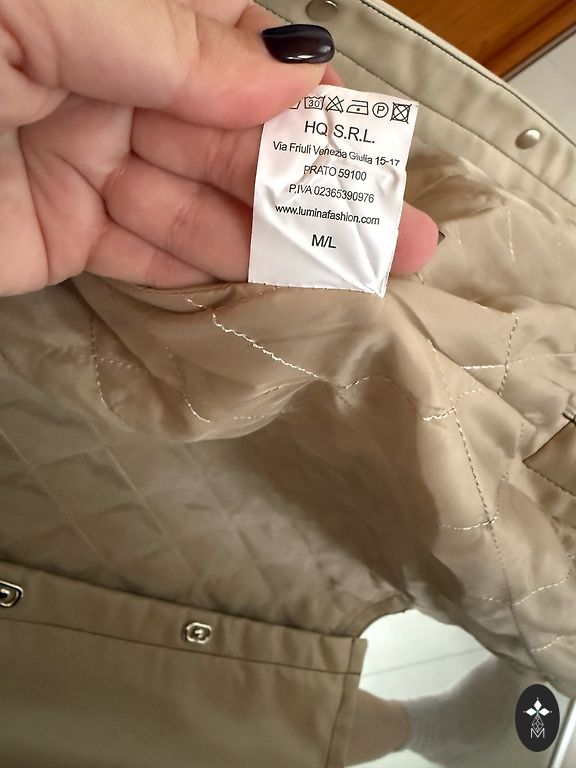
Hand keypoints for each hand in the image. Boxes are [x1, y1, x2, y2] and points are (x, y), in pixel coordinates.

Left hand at [0, 0, 437, 296]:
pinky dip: (213, 270)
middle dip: (316, 186)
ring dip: (281, 241)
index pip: (232, 53)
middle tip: (397, 232)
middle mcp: (104, 79)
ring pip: (201, 206)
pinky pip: (153, 254)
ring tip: (361, 272)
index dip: (302, 103)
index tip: (367, 147)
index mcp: (110, 7)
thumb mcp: (56, 2)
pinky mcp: (60, 235)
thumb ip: (175, 39)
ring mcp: (84, 161)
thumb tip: (288, 77)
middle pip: (230, 141)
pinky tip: (279, 284)